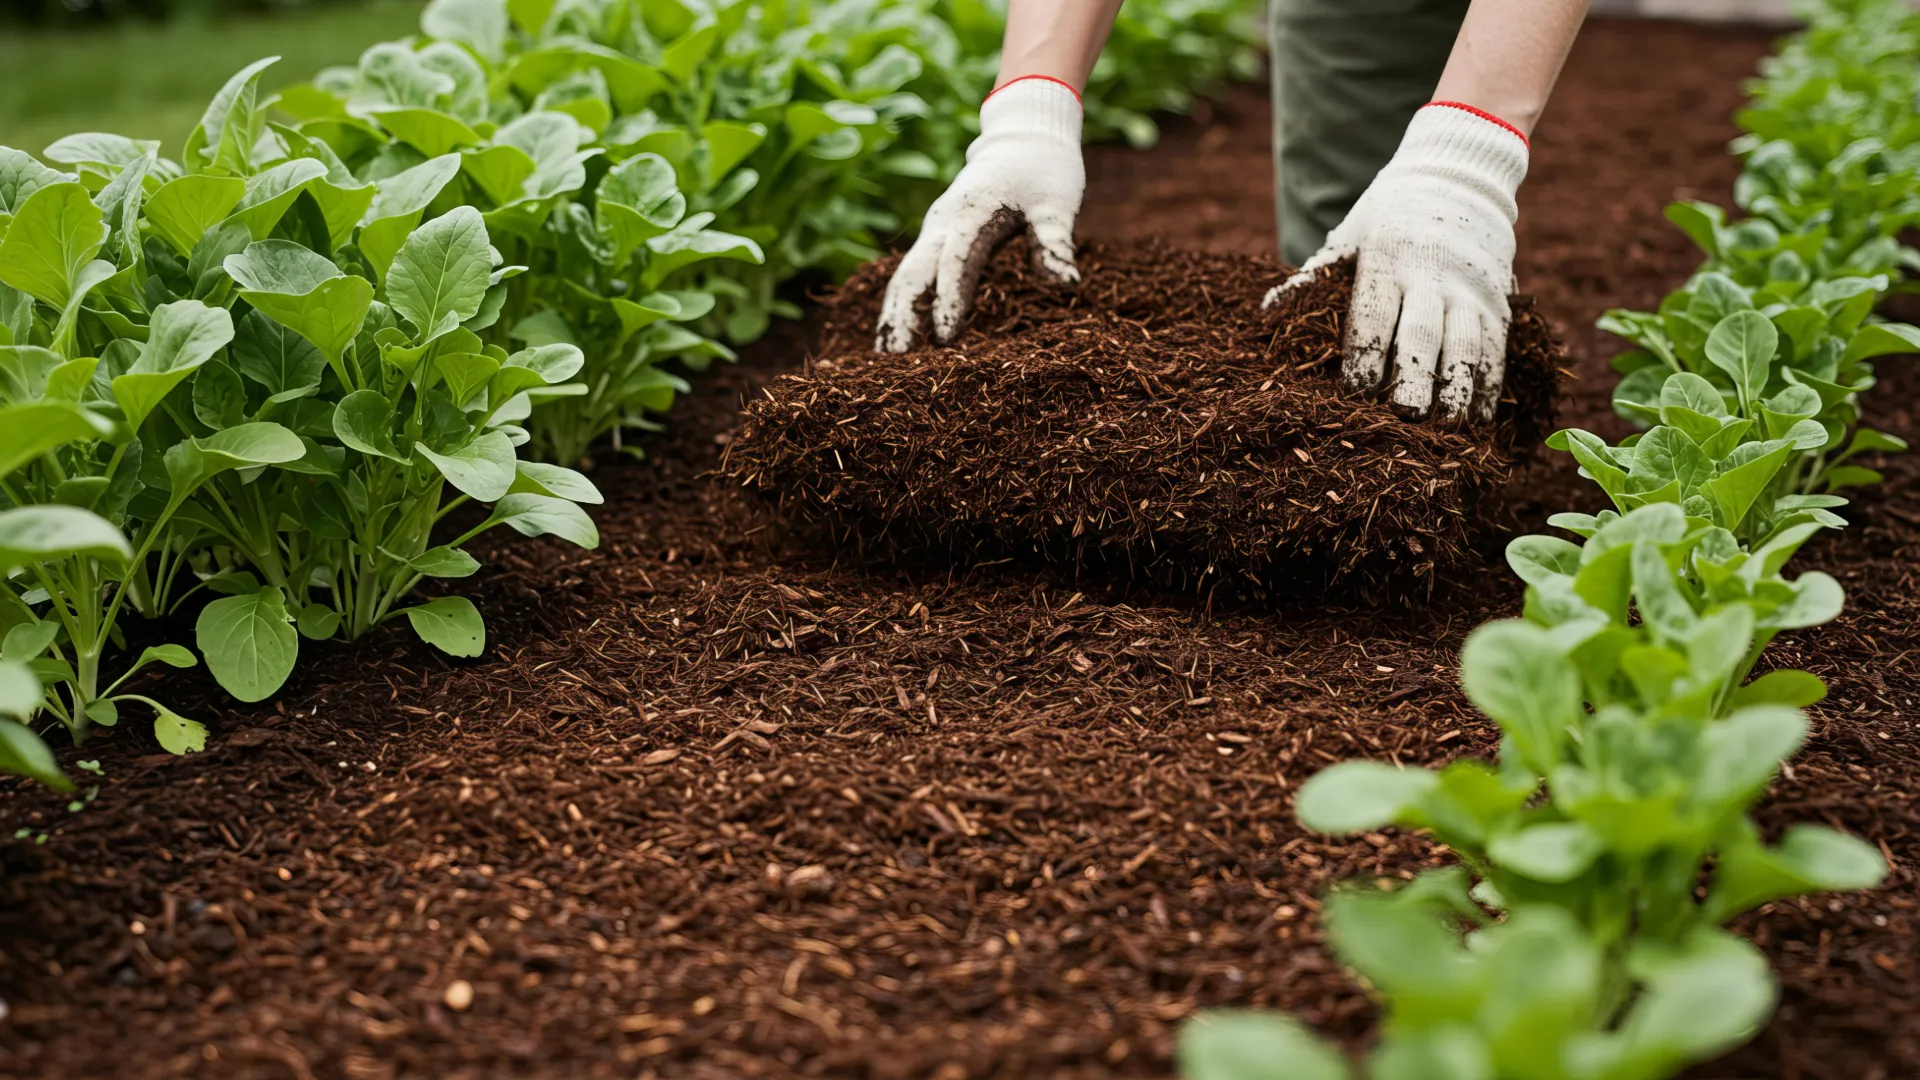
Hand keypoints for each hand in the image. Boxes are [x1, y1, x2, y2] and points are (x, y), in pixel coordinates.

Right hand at [876, 76, 1084, 352]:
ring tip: (885, 359)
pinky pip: (911, 275)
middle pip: (912, 274)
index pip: (955, 263)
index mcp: (972, 213)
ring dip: (893, 315)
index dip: (948, 300)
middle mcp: (943, 223)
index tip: (944, 338)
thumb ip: (1055, 242)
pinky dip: (901, 305)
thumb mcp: (1058, 203)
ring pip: (904, 277)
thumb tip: (1067, 284)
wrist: (1023, 138)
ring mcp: (934, 230)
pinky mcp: (936, 238)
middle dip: (902, 317)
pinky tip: (895, 337)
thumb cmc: (1045, 171)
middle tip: (895, 362)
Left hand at [1266, 103, 1529, 423]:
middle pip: (1424, 334)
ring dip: (1459, 390)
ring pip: (1468, 345)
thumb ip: (1315, 277)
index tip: (1356, 392)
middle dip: (1416, 378)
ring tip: (1450, 430)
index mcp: (1386, 260)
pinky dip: (1490, 384)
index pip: (1374, 313)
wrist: (1459, 173)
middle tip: (1408, 418)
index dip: (1366, 354)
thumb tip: (1269, 310)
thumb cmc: (1388, 215)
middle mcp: (1432, 276)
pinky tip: (1481, 419)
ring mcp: (1470, 289)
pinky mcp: (1499, 299)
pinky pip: (1497, 348)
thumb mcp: (1348, 234)